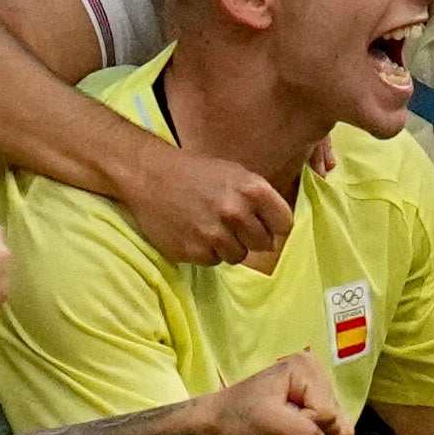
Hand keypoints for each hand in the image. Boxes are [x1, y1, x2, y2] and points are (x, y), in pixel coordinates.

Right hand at [117, 142, 295, 268]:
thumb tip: (278, 229)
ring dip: (227, 246)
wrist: (149, 176)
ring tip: (209, 226)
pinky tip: (193, 232)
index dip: (274, 225)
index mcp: (252, 189)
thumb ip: (259, 199)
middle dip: (250, 237)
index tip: (264, 224)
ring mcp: (214, 233)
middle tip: (231, 225)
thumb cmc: (195, 173)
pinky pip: (213, 261)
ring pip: (239, 256)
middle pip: (263, 244)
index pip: (284, 224)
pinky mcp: (194, 250)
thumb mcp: (235, 173)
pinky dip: (206, 251)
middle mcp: (236, 212)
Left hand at [204, 350, 348, 434]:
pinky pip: (332, 427)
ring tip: (288, 429)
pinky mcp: (313, 403)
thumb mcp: (271, 423)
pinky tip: (296, 432)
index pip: (327, 411)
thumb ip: (304, 433)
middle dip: (314, 431)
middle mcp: (316, 372)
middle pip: (336, 417)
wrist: (219, 420)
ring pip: (338, 425)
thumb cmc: (239, 417)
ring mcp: (316, 388)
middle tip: (285, 428)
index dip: (307, 425)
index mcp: (307, 367)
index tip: (281, 421)